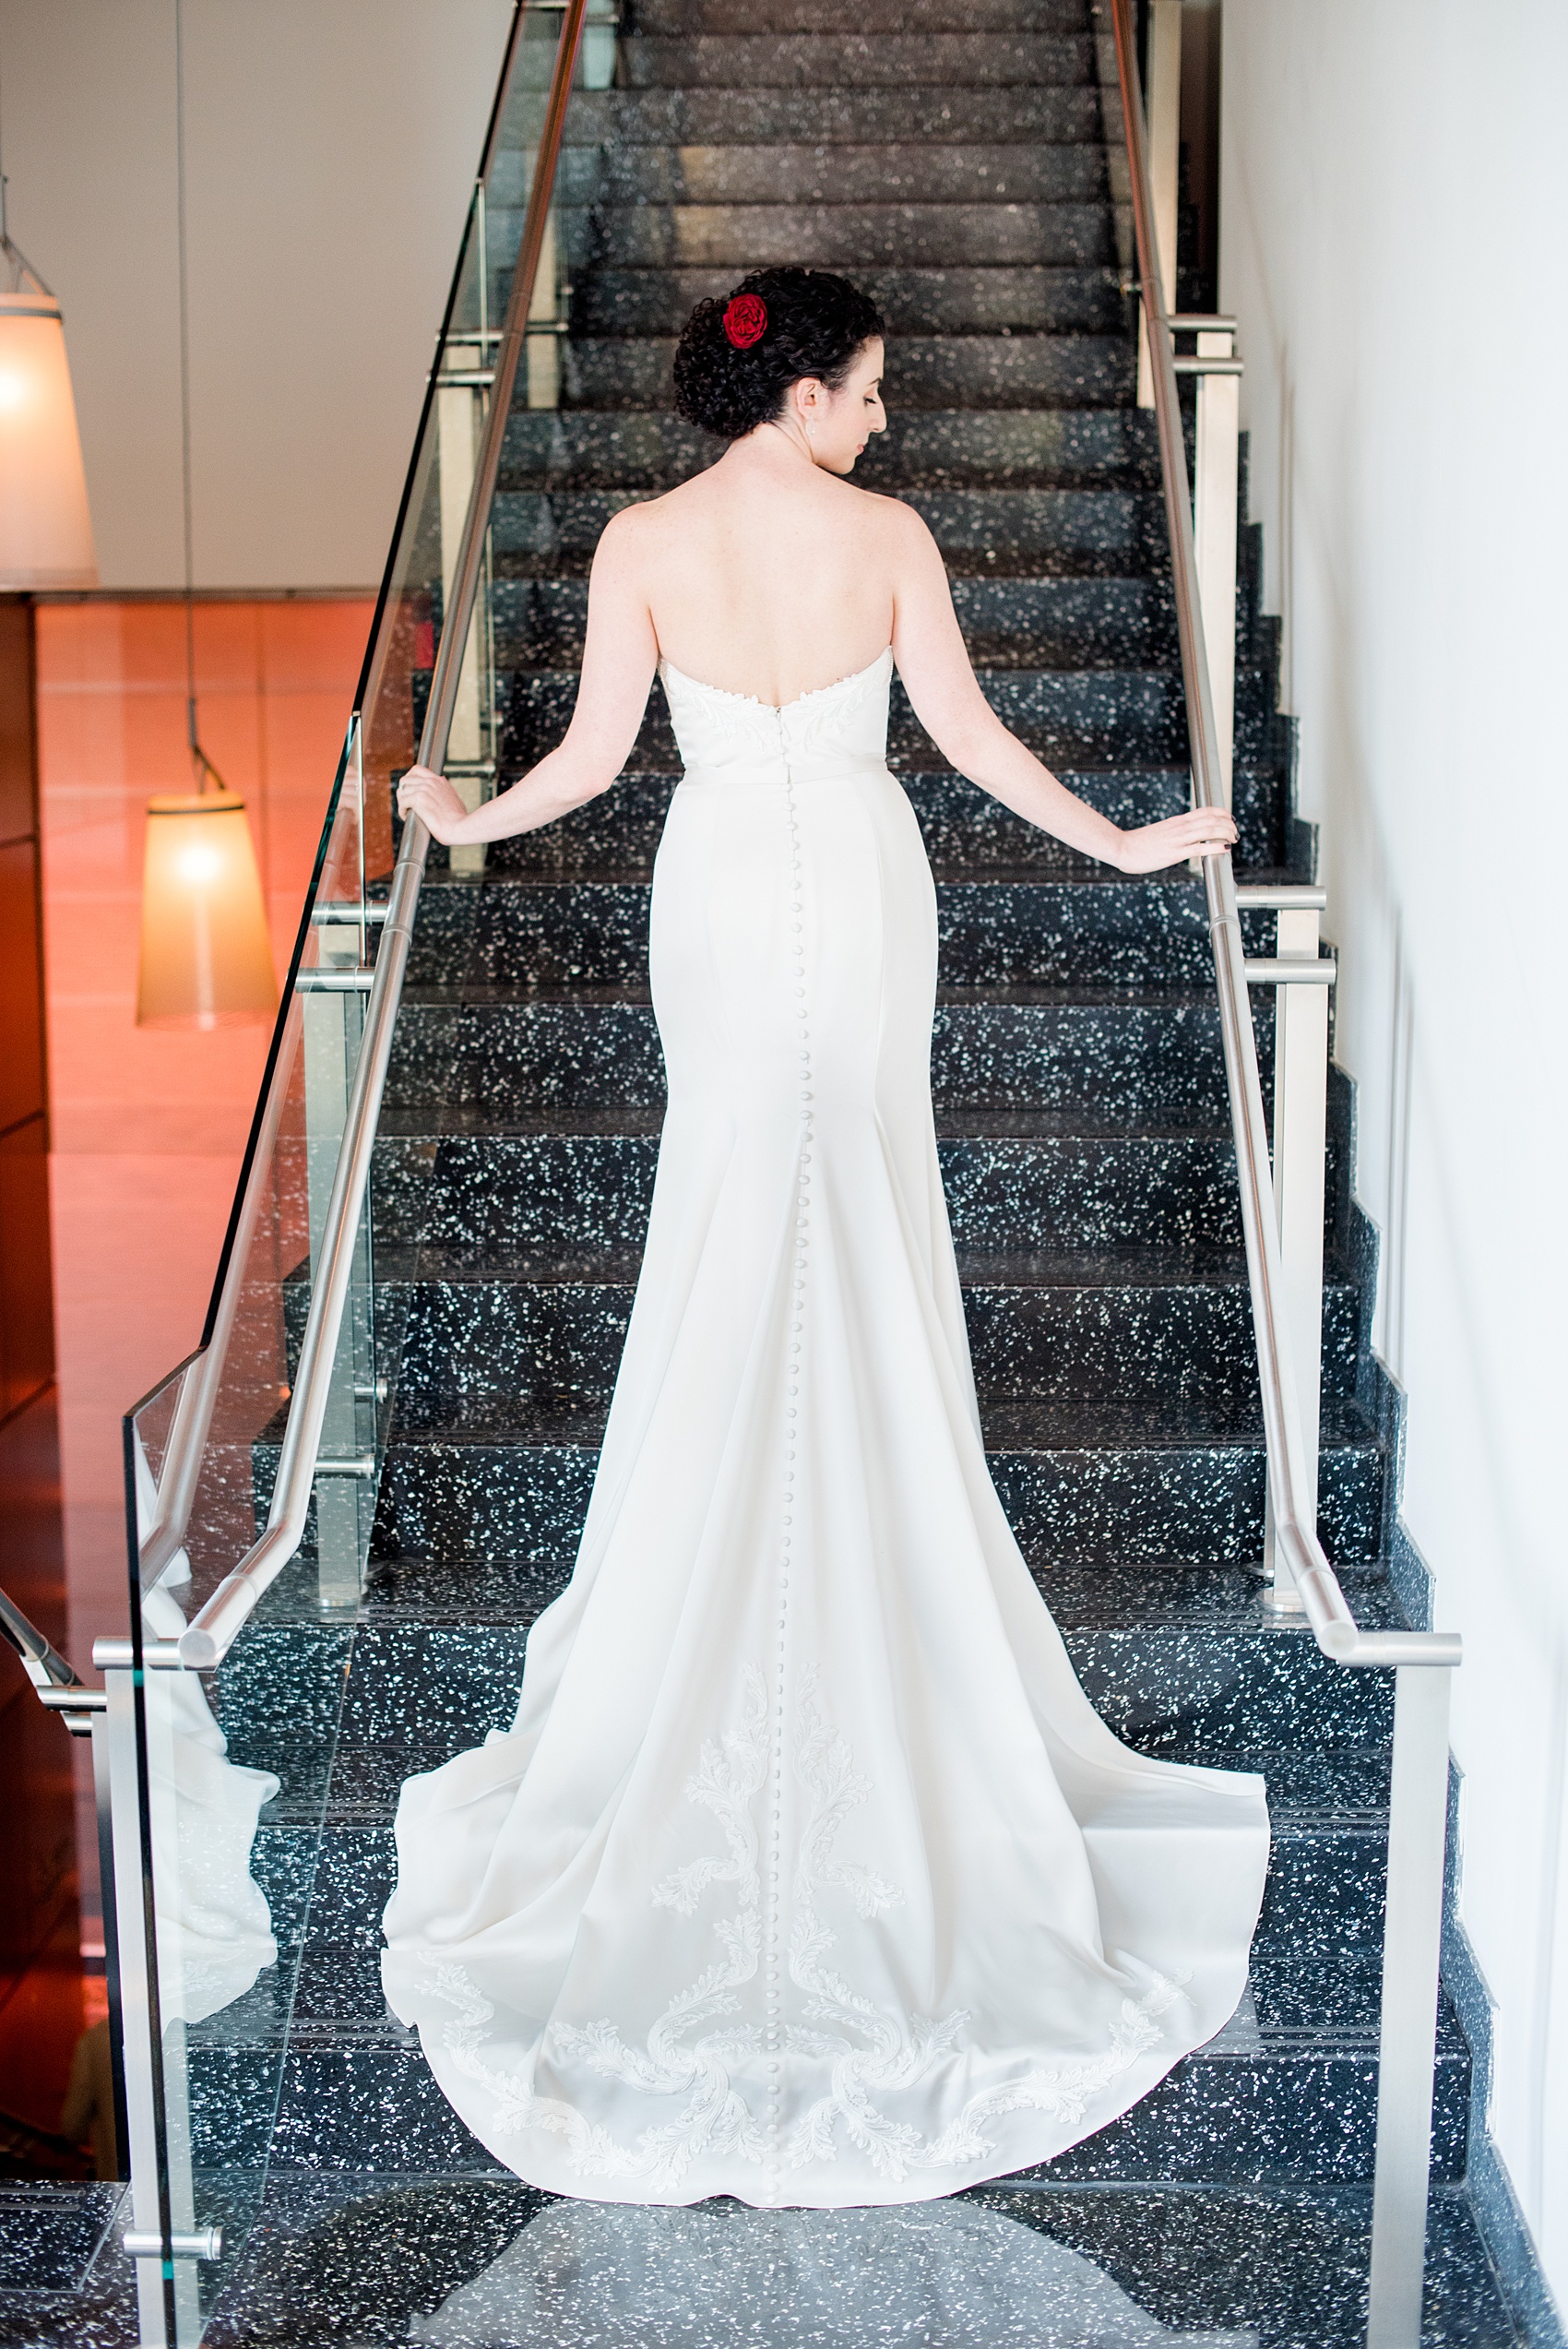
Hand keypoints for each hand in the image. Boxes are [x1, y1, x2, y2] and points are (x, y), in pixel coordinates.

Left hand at [397, 764, 468, 845]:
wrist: (460, 827)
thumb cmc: (459, 819)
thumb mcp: (455, 798)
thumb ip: (447, 791)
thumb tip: (446, 786)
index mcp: (439, 781)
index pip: (417, 770)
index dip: (409, 778)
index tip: (409, 789)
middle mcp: (431, 782)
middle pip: (406, 779)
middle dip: (403, 791)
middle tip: (405, 802)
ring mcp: (424, 789)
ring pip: (402, 791)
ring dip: (402, 802)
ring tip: (406, 812)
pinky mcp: (419, 800)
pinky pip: (402, 802)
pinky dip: (401, 811)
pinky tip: (406, 817)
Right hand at [1115, 803, 1237, 873]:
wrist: (1121, 848)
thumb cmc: (1137, 844)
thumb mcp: (1159, 833)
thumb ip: (1172, 834)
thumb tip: (1182, 839)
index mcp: (1176, 821)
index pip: (1205, 811)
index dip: (1222, 813)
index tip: (1230, 819)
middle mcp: (1180, 827)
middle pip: (1211, 818)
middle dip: (1228, 824)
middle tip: (1235, 832)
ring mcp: (1178, 839)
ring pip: (1209, 829)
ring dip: (1226, 833)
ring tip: (1234, 838)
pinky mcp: (1175, 853)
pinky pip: (1200, 847)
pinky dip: (1216, 846)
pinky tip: (1225, 849)